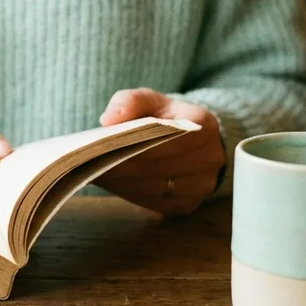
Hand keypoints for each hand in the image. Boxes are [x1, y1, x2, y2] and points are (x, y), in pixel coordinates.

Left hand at [94, 89, 223, 215]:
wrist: (183, 140)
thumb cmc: (163, 117)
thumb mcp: (148, 100)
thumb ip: (129, 102)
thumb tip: (109, 120)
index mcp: (204, 126)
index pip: (172, 137)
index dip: (140, 141)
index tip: (110, 143)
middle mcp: (210, 159)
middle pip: (162, 166)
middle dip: (126, 163)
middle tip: (95, 160)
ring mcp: (202, 186)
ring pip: (157, 187)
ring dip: (125, 182)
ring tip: (99, 170)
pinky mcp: (188, 205)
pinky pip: (157, 203)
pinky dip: (132, 194)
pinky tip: (114, 183)